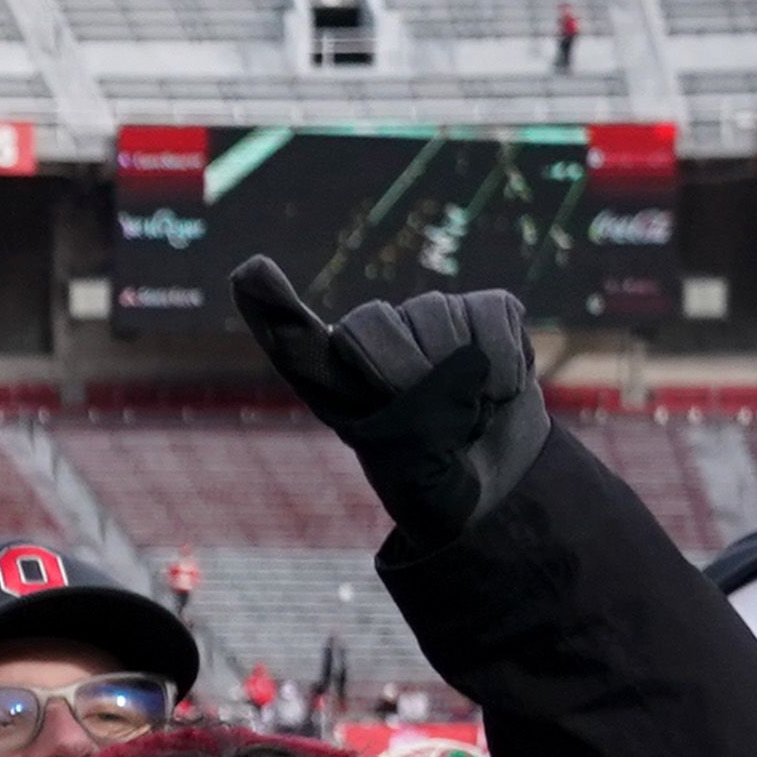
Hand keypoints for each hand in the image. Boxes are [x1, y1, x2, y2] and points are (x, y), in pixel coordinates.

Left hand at [230, 259, 550, 537]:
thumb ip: (424, 427)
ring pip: (436, 316)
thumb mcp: (420, 481)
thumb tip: (467, 361)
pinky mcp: (483, 311)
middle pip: (370, 325)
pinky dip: (507, 361)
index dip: (271, 308)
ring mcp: (427, 320)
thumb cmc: (442, 483)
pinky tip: (500, 389)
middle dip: (405, 375)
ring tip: (471, 412)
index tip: (249, 273)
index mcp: (335, 389)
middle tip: (438, 428)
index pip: (294, 345)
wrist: (502, 481)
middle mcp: (375, 343)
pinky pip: (491, 313)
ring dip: (467, 379)